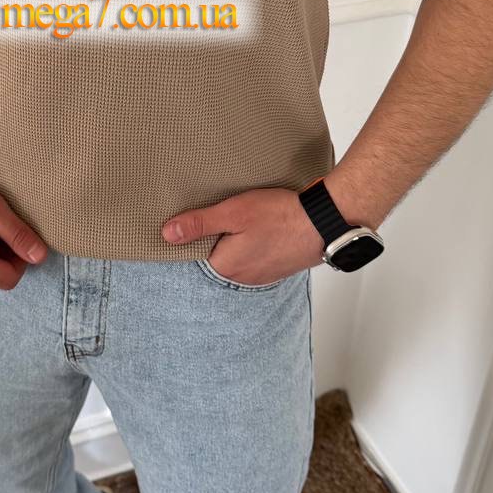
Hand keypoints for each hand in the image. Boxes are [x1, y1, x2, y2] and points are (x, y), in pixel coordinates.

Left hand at [161, 187, 324, 284]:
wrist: (325, 222)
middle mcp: (241, 278)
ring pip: (235, 258)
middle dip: (214, 239)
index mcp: (225, 267)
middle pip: (215, 257)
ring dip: (234, 242)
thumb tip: (167, 234)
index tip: (195, 220)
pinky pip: (253, 258)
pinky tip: (258, 229)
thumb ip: (199, 224)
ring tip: (242, 221)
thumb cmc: (280, 216)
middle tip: (222, 216)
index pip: (194, 255)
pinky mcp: (275, 268)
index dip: (192, 236)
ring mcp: (260, 276)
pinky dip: (251, 245)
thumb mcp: (233, 213)